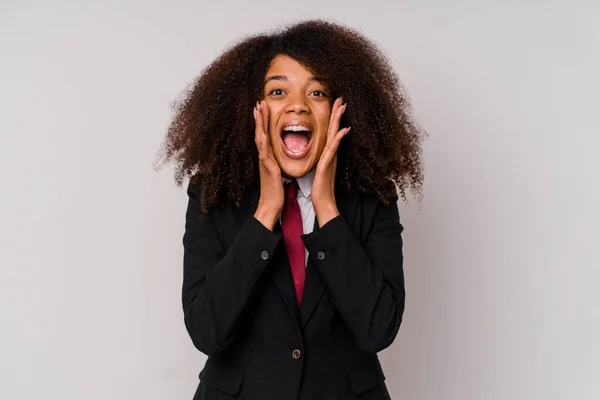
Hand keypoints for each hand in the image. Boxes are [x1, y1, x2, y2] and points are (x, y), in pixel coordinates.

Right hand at [253, 100, 283, 230]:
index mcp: (267, 156)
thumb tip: (278, 155)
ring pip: (260, 140)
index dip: (264, 121)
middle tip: (259, 102)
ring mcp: (265, 162)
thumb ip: (276, 161)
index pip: (265, 134)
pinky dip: (263, 144)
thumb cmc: (276, 190)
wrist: (272, 205)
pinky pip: (264, 155)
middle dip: (260, 117)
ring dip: (259, 125)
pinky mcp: (269, 170)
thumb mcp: (277, 171)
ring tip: (258, 111)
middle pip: (260, 132)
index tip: (264, 107)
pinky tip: (262, 135)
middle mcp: (264, 157)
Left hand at [311, 97, 350, 226]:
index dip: (332, 118)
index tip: (334, 105)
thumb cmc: (320, 188)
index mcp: (327, 153)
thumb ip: (321, 159)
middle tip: (341, 98)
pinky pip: (333, 149)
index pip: (330, 132)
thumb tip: (322, 153)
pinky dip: (338, 139)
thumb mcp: (319, 169)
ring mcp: (331, 158)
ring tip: (342, 107)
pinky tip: (343, 130)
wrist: (323, 202)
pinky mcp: (327, 165)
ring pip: (335, 135)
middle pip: (335, 130)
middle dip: (337, 114)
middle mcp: (331, 153)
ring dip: (339, 121)